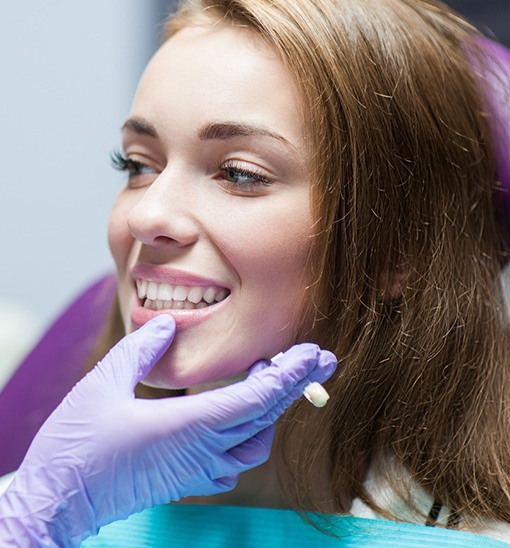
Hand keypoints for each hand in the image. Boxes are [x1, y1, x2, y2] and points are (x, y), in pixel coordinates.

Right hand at [0, 315, 335, 546]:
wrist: (56, 502)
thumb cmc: (76, 446)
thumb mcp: (103, 383)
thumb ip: (141, 348)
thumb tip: (167, 322)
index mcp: (188, 426)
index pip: (256, 398)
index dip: (288, 374)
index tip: (312, 354)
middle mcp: (201, 451)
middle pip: (264, 416)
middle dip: (294, 384)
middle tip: (316, 357)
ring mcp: (196, 471)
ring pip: (256, 442)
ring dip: (271, 409)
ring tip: (269, 377)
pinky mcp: (186, 480)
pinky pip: (235, 459)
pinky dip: (249, 432)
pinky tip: (239, 416)